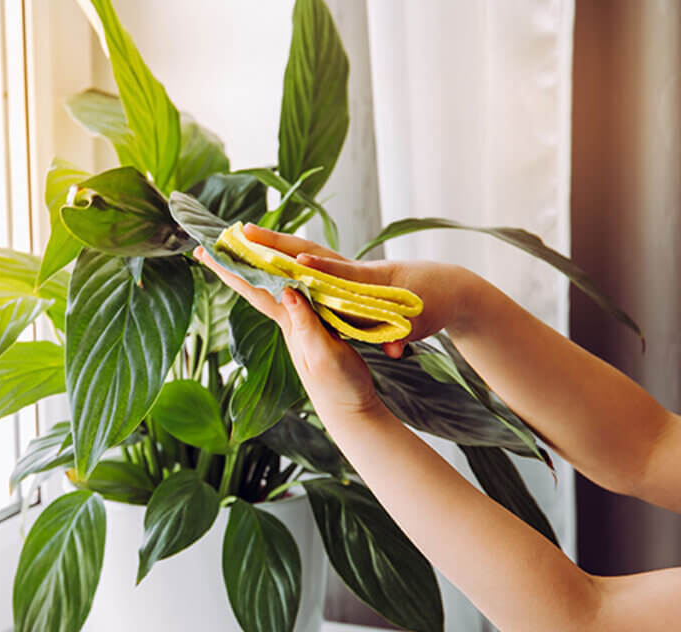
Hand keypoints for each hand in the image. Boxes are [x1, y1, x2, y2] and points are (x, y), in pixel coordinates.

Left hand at [194, 238, 377, 414]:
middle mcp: (288, 320)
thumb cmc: (337, 386)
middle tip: (207, 245)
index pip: (252, 289)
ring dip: (254, 268)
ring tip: (237, 250)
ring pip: (272, 288)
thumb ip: (306, 323)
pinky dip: (284, 278)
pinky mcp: (315, 328)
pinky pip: (295, 294)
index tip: (206, 251)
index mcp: (288, 322)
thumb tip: (289, 291)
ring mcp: (299, 324)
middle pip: (255, 285)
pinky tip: (281, 273)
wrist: (350, 409)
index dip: (229, 269)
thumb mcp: (323, 352)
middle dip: (232, 265)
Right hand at [231, 224, 479, 357]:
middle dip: (272, 242)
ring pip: (300, 253)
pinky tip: (258, 261)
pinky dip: (280, 259)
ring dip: (269, 246)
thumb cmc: (431, 303)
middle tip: (240, 232)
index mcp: (366, 281)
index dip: (315, 267)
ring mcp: (342, 270)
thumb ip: (398, 335)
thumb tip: (394, 348)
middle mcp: (349, 270)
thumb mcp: (416, 322)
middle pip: (305, 251)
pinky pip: (304, 263)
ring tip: (236, 240)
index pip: (334, 270)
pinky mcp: (339, 275)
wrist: (446, 288)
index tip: (293, 261)